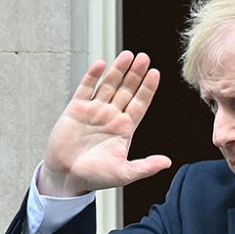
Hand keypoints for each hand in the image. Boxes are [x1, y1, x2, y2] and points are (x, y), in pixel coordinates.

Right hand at [39, 51, 171, 196]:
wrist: (67, 177)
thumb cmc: (95, 177)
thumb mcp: (124, 173)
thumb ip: (145, 167)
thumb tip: (167, 163)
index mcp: (124, 129)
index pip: (140, 104)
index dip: (147, 89)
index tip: (155, 73)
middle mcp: (111, 116)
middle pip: (126, 90)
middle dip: (136, 74)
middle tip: (144, 58)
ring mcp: (94, 111)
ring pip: (108, 85)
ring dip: (118, 70)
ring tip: (127, 55)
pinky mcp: (76, 109)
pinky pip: (86, 88)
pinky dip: (93, 76)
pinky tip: (101, 64)